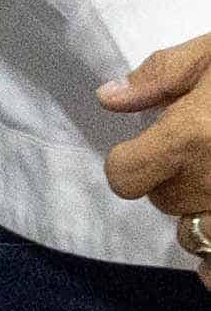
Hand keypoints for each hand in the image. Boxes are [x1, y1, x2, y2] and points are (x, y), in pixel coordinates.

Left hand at [97, 33, 210, 280]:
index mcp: (191, 138)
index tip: (143, 148)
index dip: (128, 162)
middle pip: (164, 202)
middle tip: (200, 155)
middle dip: (171, 180)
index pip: (125, 176)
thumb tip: (109, 98)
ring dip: (202, 213)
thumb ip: (162, 75)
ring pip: (198, 234)